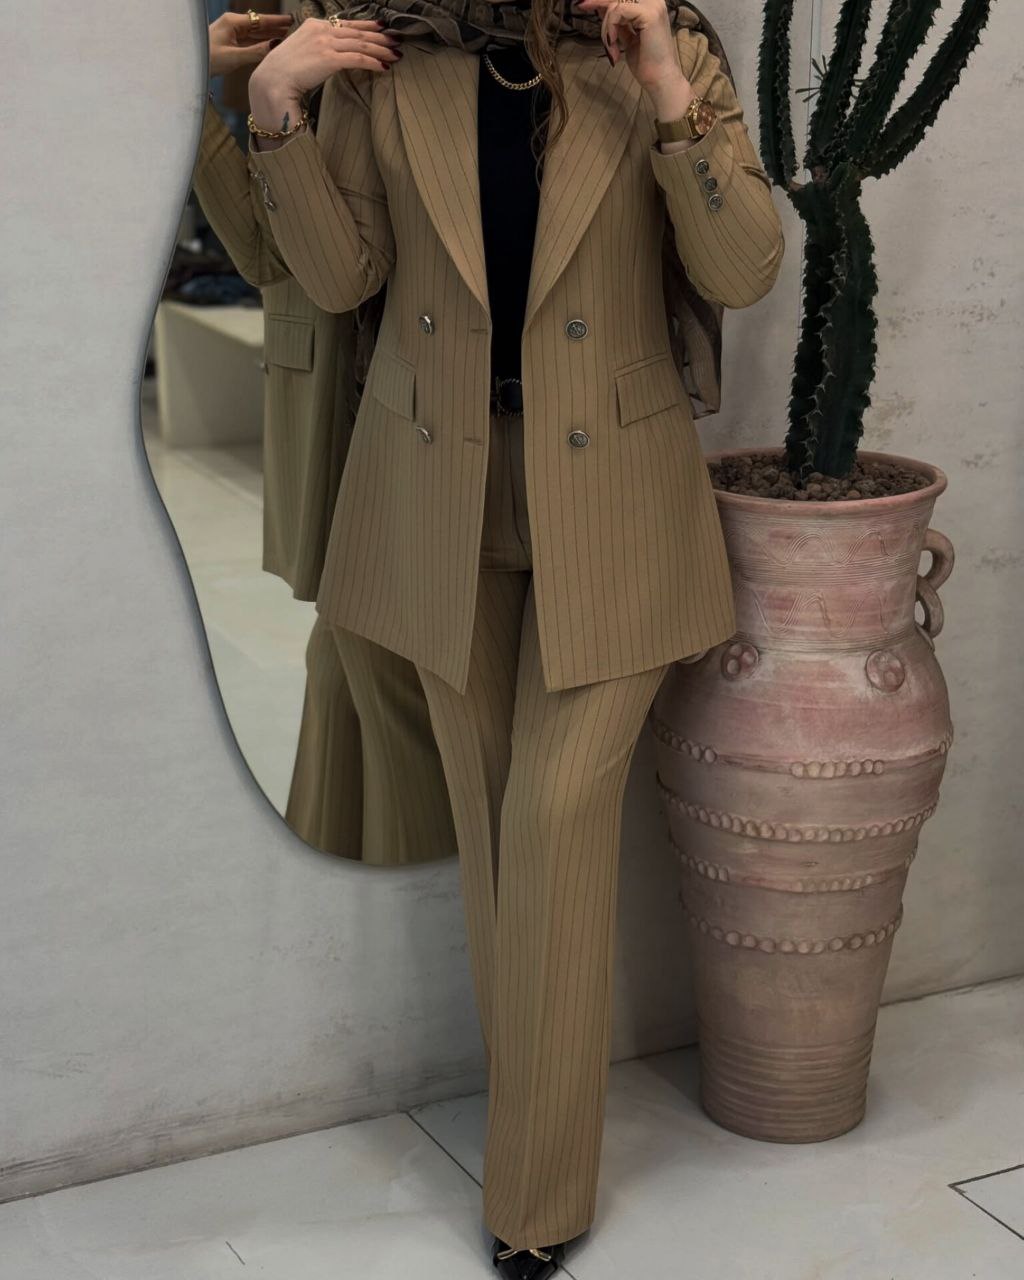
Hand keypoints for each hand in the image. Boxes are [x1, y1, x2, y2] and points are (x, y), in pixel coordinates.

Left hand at [208, 11, 294, 78]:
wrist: (190, 64)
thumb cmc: (209, 59)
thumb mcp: (235, 57)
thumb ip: (257, 51)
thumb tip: (276, 46)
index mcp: (233, 22)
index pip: (260, 20)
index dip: (276, 21)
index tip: (291, 20)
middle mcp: (232, 24)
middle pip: (258, 24)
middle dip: (275, 26)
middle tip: (292, 28)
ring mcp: (231, 33)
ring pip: (254, 33)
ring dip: (269, 34)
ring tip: (285, 36)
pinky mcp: (229, 42)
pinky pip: (249, 40)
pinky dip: (260, 42)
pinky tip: (270, 44)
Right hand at [248, 15, 400, 102]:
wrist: (273, 81)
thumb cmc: (285, 72)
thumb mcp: (303, 51)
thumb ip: (319, 48)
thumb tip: (333, 55)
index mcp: (315, 25)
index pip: (347, 24)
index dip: (368, 26)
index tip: (382, 28)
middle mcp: (322, 30)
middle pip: (358, 33)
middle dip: (381, 38)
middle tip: (397, 41)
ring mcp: (326, 43)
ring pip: (361, 44)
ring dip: (381, 50)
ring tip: (396, 55)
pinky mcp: (329, 58)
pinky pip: (357, 59)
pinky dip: (373, 62)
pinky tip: (384, 67)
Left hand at [573, 0, 688, 92]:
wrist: (660, 79)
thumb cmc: (646, 63)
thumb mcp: (628, 37)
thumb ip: (618, 22)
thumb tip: (602, 9)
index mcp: (650, 5)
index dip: (603, 0)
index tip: (585, 4)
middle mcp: (653, 1)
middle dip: (598, 2)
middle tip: (582, 6)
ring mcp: (653, 5)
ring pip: (615, 4)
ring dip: (606, 27)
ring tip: (611, 48)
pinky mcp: (649, 14)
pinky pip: (618, 11)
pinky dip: (611, 27)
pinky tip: (614, 45)